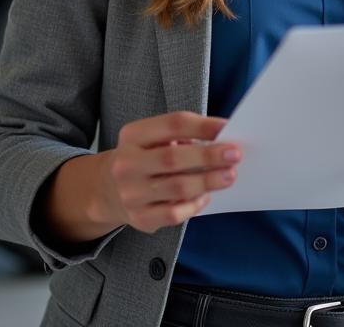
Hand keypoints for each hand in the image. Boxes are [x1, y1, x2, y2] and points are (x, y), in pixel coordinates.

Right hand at [98, 112, 240, 233]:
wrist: (108, 189)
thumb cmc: (146, 156)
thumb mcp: (153, 137)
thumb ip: (184, 135)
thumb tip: (224, 138)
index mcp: (133, 135)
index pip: (173, 124)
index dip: (203, 125)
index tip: (228, 127)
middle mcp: (127, 164)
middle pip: (173, 158)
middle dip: (208, 156)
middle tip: (235, 154)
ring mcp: (131, 193)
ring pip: (176, 187)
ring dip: (208, 181)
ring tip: (229, 175)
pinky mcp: (139, 218)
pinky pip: (173, 213)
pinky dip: (194, 205)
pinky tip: (206, 196)